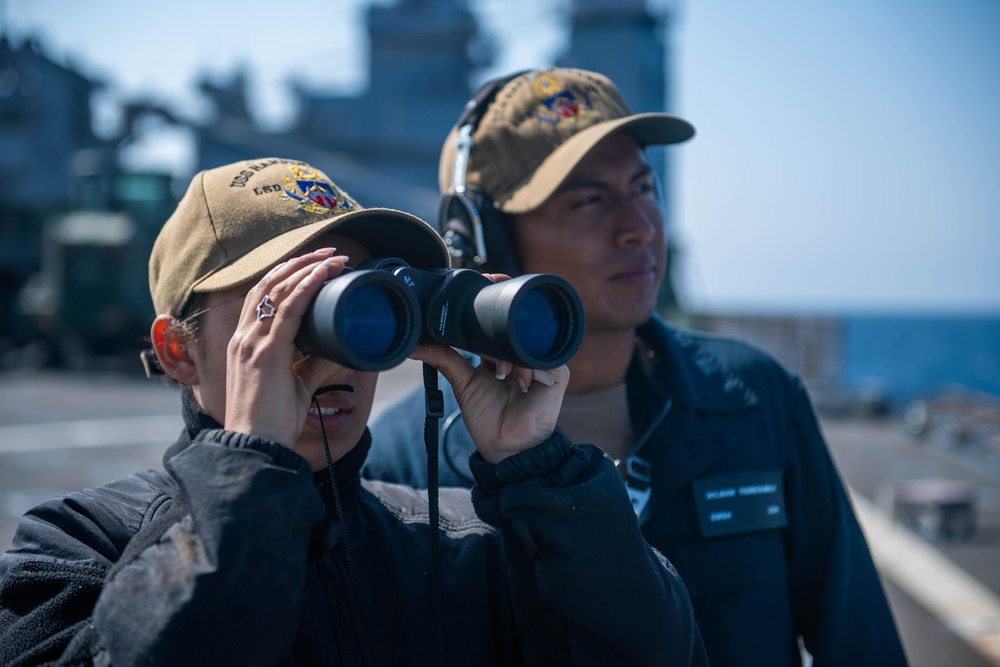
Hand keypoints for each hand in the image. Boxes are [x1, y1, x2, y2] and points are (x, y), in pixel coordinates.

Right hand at [223, 249, 352, 447]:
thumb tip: (338, 349)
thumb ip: (313, 366)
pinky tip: (322, 274)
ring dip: (308, 268)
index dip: (287, 275)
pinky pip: (287, 310)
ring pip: (278, 290)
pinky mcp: (267, 353)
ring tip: (333, 257)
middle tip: (328, 252)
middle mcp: (244, 337)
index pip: (261, 297)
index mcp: (245, 343)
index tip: (313, 265)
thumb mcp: (296, 386)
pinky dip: (306, 287)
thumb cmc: (273, 421)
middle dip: (299, 263)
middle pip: (268, 284)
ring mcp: (252, 343)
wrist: (257, 448)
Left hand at [411, 344, 568, 463]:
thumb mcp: (463, 384)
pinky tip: (520, 383)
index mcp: (504, 357)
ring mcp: (541, 365)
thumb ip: (444, 360)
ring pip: (527, 344)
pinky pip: (547, 357)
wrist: (506, 447)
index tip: (472, 333)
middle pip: (513, 334)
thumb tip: (413, 346)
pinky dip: (530, 367)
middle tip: (490, 365)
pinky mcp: (558, 375)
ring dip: (513, 358)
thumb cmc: (486, 419)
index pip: (497, 331)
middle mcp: (523, 358)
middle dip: (498, 344)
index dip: (485, 330)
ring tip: (503, 377)